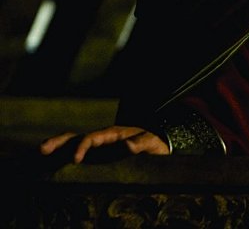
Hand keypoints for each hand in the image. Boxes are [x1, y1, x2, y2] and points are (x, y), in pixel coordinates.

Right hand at [39, 126, 169, 163]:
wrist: (156, 143)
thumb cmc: (153, 142)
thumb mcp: (151, 142)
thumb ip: (140, 143)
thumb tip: (127, 146)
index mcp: (110, 134)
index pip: (91, 138)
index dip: (81, 147)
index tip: (75, 159)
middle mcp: (99, 139)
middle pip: (74, 137)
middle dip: (58, 143)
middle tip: (42, 150)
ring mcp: (95, 148)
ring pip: (70, 145)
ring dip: (55, 149)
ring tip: (39, 155)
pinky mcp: (94, 157)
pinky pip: (74, 156)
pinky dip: (59, 160)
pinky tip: (46, 168)